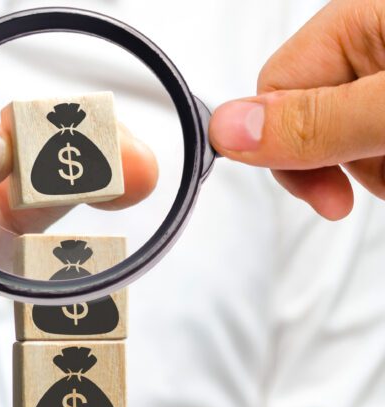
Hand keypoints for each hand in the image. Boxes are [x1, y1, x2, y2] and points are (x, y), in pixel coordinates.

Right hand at [210, 0, 384, 219]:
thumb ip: (318, 121)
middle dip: (343, 163)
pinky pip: (381, 137)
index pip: (275, 91)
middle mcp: (375, 37)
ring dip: (377, 168)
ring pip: (353, 135)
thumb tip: (227, 130)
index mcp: (356, 18)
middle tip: (384, 176)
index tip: (329, 197)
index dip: (292, 151)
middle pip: (314, 118)